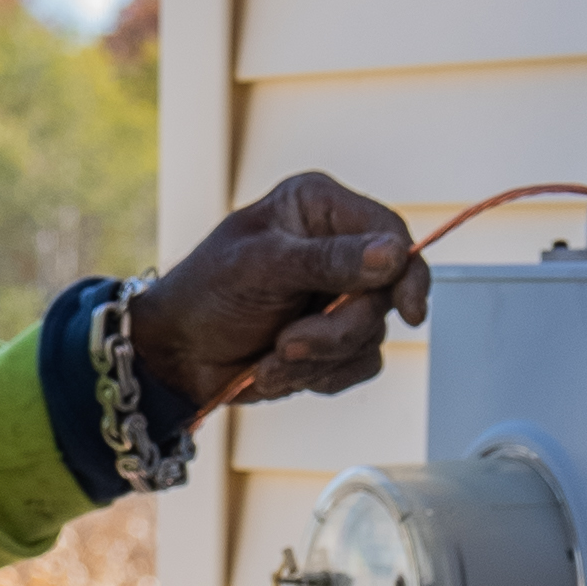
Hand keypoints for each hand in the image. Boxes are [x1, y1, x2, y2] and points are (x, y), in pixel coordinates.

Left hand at [127, 172, 429, 419]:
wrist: (177, 352)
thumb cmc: (205, 293)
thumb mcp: (261, 267)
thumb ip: (327, 260)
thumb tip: (392, 255)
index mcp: (320, 209)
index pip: (389, 232)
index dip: (406, 271)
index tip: (409, 309)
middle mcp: (338, 248)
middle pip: (385, 294)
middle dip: (337, 330)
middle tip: (290, 342)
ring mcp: (339, 297)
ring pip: (370, 337)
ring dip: (318, 358)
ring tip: (270, 358)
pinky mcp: (336, 340)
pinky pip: (358, 366)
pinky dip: (318, 376)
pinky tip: (276, 369)